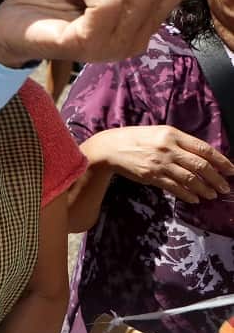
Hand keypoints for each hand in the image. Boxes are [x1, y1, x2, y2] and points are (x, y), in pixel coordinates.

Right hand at [88, 126, 233, 202]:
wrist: (110, 148)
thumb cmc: (136, 139)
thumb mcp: (158, 133)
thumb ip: (178, 142)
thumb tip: (202, 156)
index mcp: (172, 134)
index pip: (204, 148)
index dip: (221, 161)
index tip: (231, 170)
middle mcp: (168, 148)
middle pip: (201, 165)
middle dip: (217, 178)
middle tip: (225, 187)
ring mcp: (160, 162)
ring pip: (190, 178)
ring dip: (204, 189)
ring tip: (212, 195)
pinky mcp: (152, 175)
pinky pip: (175, 187)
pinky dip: (187, 195)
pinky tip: (194, 199)